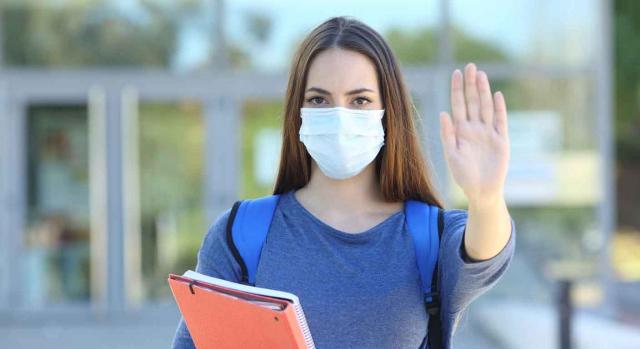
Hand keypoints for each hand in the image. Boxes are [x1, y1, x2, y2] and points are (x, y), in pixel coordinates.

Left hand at [439, 63, 509, 204]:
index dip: (457, 89)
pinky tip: (496, 95)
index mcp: (461, 130)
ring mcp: (488, 132)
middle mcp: (474, 128)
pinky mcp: (501, 140)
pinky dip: (499, 108)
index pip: (458, 104)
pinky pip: (500, 121)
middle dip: (471, 84)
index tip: (456, 72)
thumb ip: (448, 134)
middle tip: (470, 66)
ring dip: (484, 91)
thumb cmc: (463, 175)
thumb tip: (443, 113)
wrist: (481, 191)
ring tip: (481, 75)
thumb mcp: (451, 154)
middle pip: (473, 101)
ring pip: (486, 107)